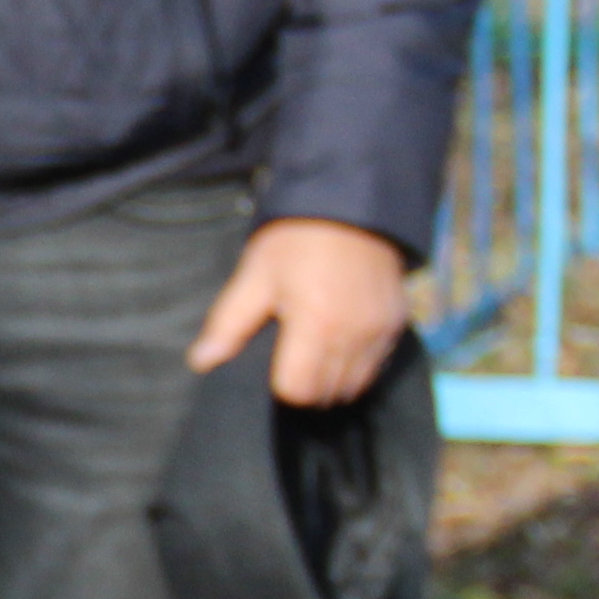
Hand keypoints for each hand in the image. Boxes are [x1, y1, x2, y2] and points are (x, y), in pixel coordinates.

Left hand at [182, 214, 412, 408]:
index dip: (280, 385)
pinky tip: (341, 346)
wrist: (351, 203)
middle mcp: (354, 335)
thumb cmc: (296, 240)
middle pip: (326, 394)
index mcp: (316, 325)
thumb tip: (201, 361)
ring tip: (316, 356)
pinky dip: (359, 366)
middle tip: (292, 361)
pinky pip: (378, 366)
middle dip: (305, 387)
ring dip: (332, 381)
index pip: (297, 391)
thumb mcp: (256, 276)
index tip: (274, 365)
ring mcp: (380, 331)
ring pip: (355, 386)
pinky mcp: (398, 323)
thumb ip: (228, 324)